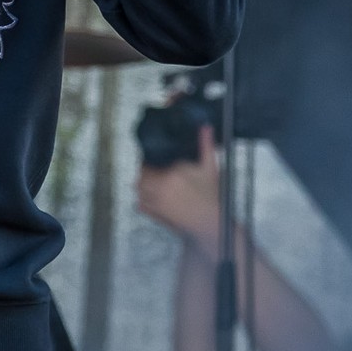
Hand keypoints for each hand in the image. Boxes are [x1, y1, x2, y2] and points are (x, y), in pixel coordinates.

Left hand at [136, 125, 223, 248]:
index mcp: (171, 176)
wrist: (212, 224)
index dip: (147, 159)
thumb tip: (205, 126)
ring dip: (142, 186)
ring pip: (139, 192)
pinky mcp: (158, 217)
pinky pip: (141, 207)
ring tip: (152, 182)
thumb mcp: (210, 167)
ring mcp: (158, 205)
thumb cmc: (212, 197)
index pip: (147, 164)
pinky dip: (143, 201)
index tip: (152, 157)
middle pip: (140, 178)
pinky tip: (152, 197)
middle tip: (152, 169)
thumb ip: (205, 144)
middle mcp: (161, 190)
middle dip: (144, 173)